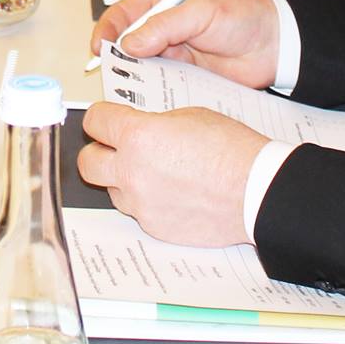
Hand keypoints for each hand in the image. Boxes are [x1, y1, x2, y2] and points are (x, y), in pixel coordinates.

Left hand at [77, 103, 268, 246]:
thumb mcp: (189, 115)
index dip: (101, 117)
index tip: (106, 119)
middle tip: (113, 147)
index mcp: (138, 136)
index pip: (95, 121)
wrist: (257, 192)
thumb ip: (153, 122)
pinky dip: (147, 201)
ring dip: (123, 179)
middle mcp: (131, 172)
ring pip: (112, 190)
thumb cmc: (231, 149)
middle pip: (87, 162)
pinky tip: (171, 193)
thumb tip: (138, 128)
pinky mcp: (155, 228)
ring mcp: (141, 204)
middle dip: (97, 151)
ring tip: (152, 171)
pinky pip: (138, 211)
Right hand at [88, 0, 279, 88]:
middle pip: (126, 42)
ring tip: (126, 89)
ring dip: (131, 76)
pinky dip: (151, 92)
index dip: (108, 28)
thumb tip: (131, 42)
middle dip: (114, 56)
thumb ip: (165, 24)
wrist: (275, 45)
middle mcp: (163, 29)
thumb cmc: (243, 16)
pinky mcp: (185, 76)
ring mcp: (173, 54)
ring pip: (140, 66)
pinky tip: (148, 99)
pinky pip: (160, 85)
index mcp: (164, 4)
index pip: (124, 13)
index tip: (101, 47)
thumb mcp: (202, 11)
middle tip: (110, 71)